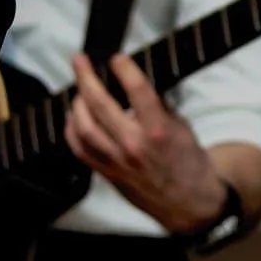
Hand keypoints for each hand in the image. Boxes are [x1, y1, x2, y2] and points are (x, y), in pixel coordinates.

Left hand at [64, 54, 226, 235]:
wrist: (189, 202)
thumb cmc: (189, 164)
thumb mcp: (182, 128)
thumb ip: (158, 108)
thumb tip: (136, 87)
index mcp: (158, 131)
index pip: (137, 90)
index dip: (124, 69)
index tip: (117, 58)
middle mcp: (133, 145)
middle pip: (99, 104)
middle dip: (86, 77)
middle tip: (80, 61)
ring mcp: (117, 161)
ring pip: (83, 126)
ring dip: (77, 103)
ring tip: (79, 90)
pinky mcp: (107, 172)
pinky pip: (79, 148)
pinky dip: (72, 130)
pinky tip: (73, 118)